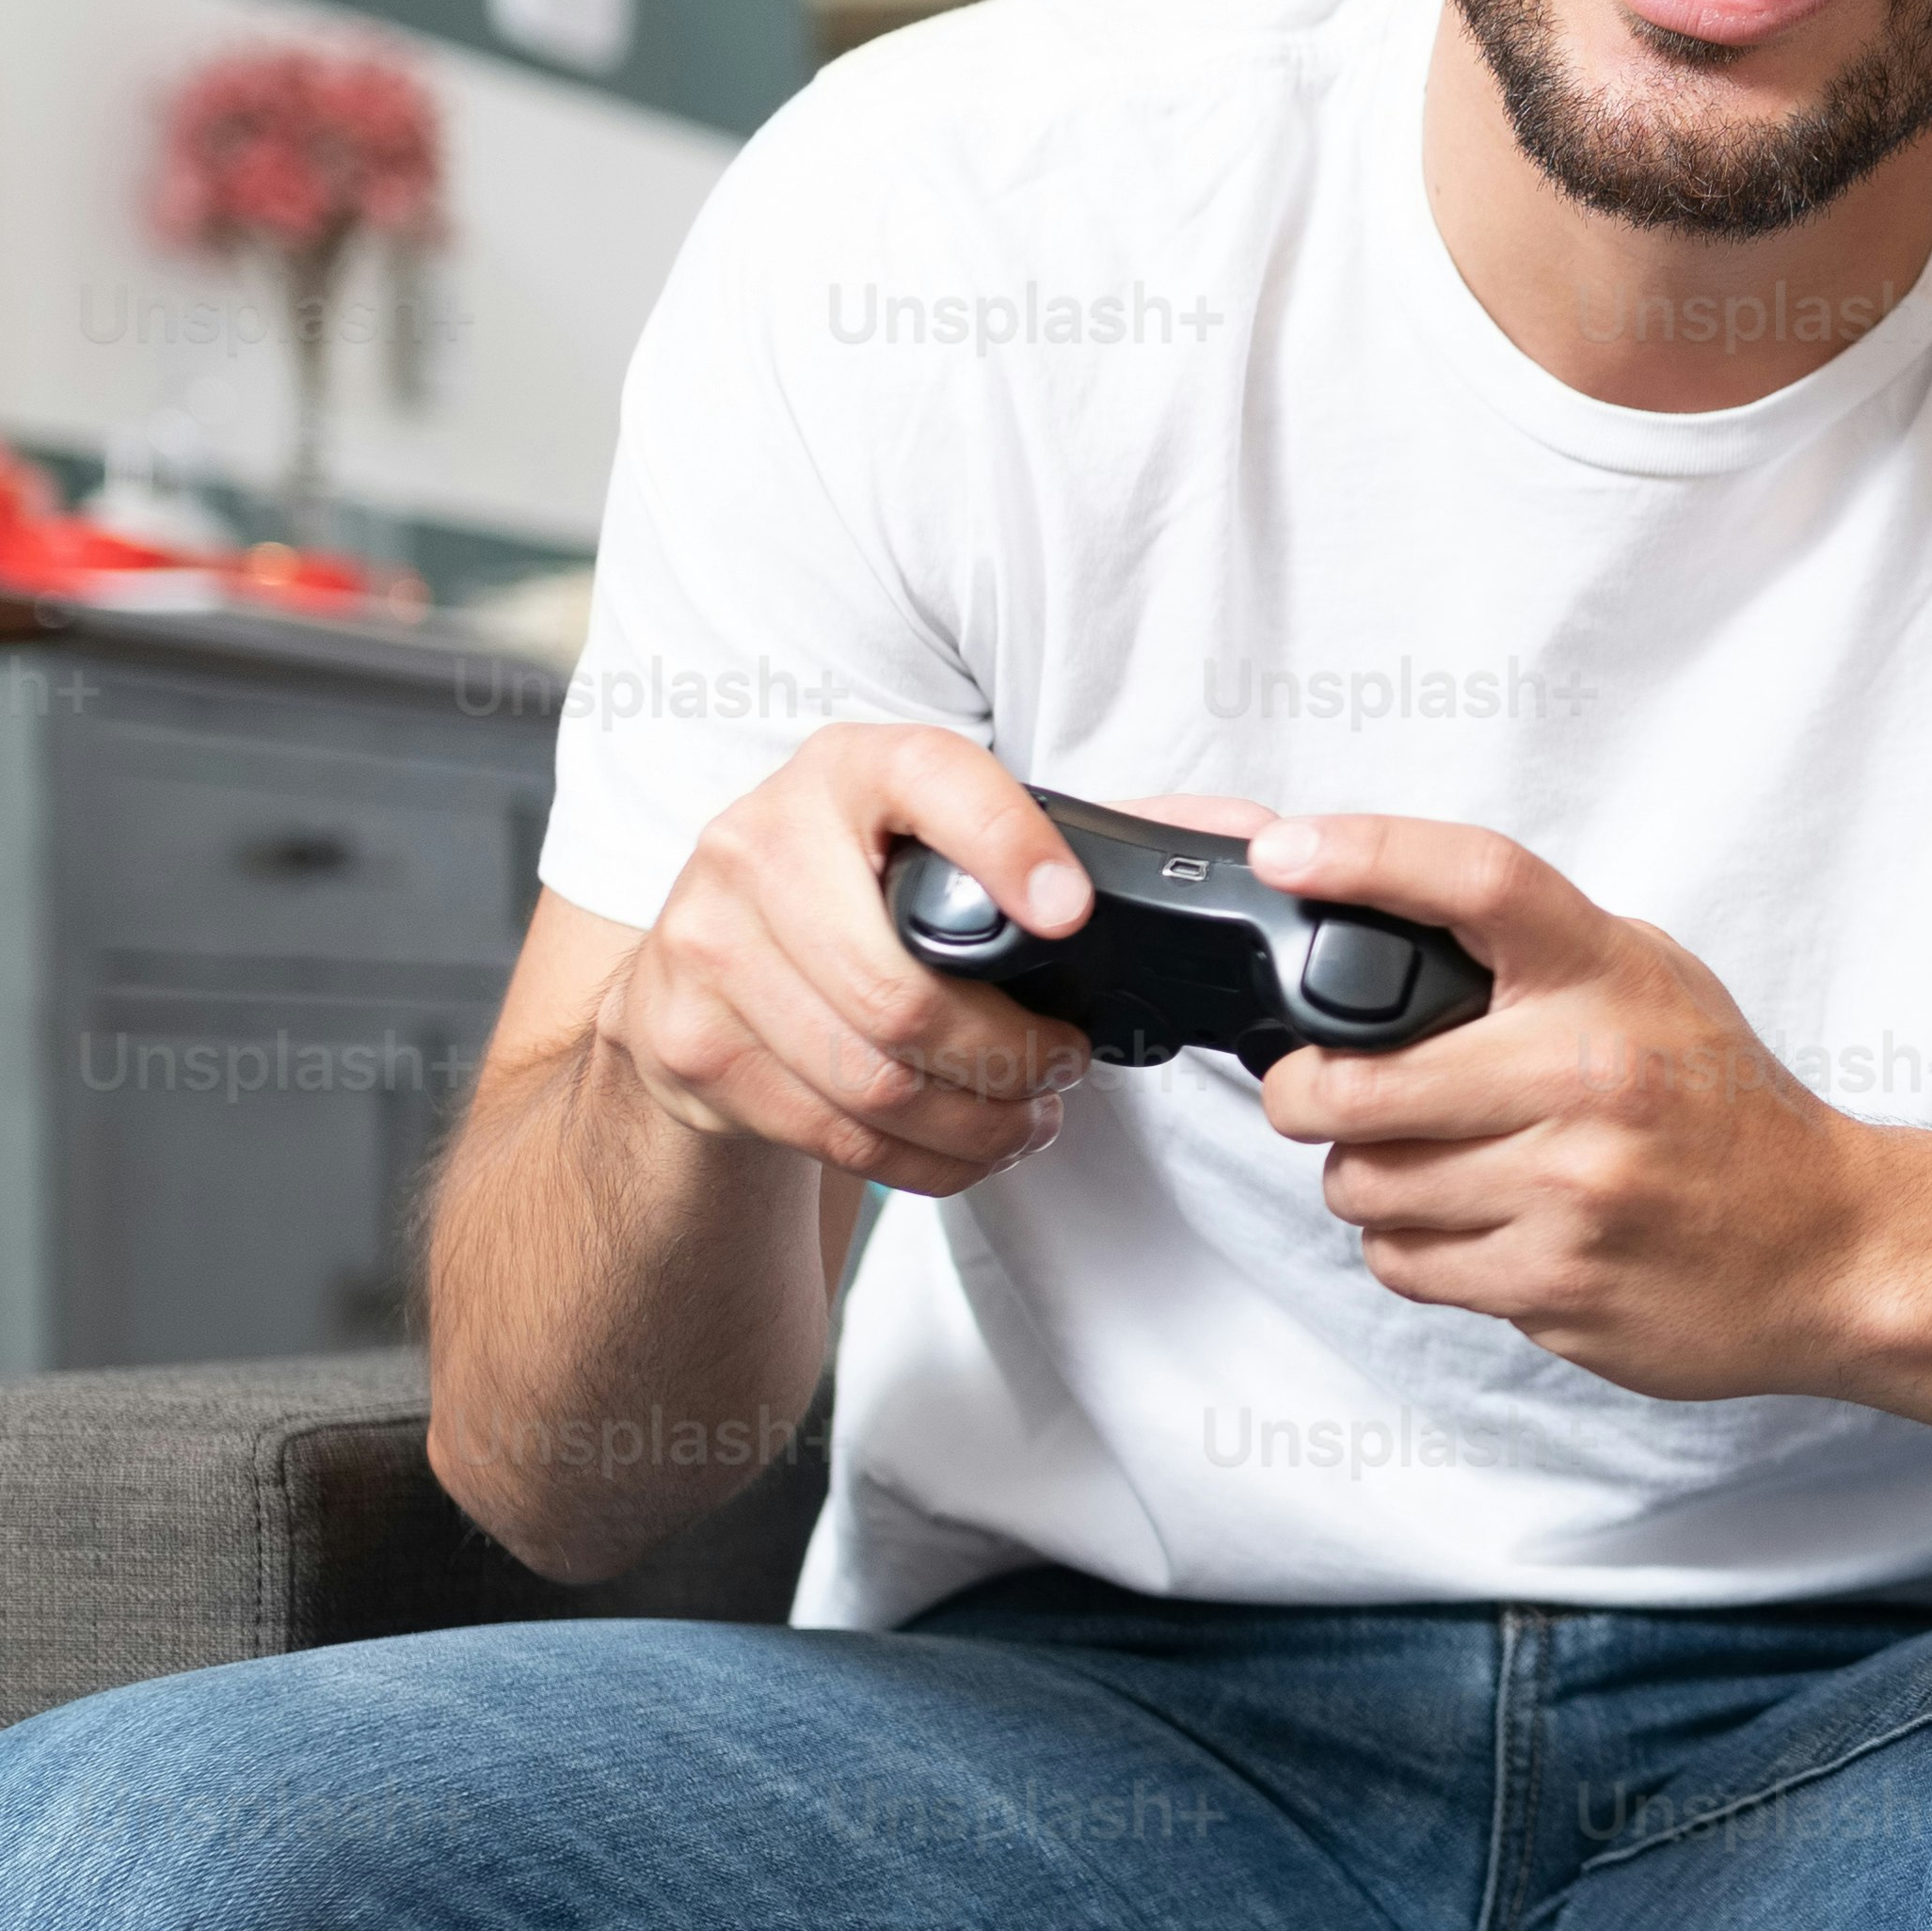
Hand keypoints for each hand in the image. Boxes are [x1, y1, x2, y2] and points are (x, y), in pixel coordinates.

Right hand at [587, 721, 1103, 1194]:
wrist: (691, 972)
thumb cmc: (858, 895)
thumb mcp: (947, 837)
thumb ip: (1089, 832)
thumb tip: (1245, 835)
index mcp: (847, 770)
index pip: (934, 782)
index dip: (1009, 847)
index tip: (1074, 916)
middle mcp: (757, 843)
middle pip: (902, 992)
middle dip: (1011, 1055)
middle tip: (1065, 1065)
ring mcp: (707, 947)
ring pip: (873, 1080)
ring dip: (979, 1122)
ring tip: (1031, 1117)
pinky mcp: (686, 1044)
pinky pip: (835, 1135)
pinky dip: (928, 1161)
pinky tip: (971, 1145)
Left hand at [1242, 812, 1902, 1403]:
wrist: (1830, 1246)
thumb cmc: (1723, 1109)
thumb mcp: (1647, 983)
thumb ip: (1531, 952)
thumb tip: (1366, 910)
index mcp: (1609, 975)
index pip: (1477, 880)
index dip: (1366, 854)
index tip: (1286, 852)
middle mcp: (1589, 1074)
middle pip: (1355, 1079)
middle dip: (1305, 1094)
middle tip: (1319, 1093)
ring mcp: (1572, 1187)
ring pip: (1364, 1184)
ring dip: (1369, 1180)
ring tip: (1433, 1167)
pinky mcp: (1556, 1283)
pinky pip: (1405, 1264)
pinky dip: (1413, 1249)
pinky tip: (1475, 1227)